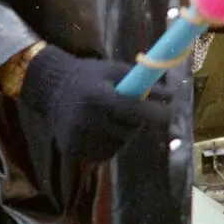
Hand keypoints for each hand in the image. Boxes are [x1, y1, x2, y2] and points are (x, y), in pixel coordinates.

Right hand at [18, 46, 173, 164]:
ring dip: (123, 132)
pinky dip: (110, 143)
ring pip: (119, 143)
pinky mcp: (73, 151)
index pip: (135, 110)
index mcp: (98, 96)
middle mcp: (86, 120)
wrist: (51, 89)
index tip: (172, 113)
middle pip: (130, 129)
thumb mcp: (115, 70)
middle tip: (130, 107)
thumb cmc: (90, 76)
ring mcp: (78, 138)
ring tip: (108, 116)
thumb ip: (143, 82)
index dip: (157, 113)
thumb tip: (172, 95)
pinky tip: (98, 128)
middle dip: (138, 120)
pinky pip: (105, 153)